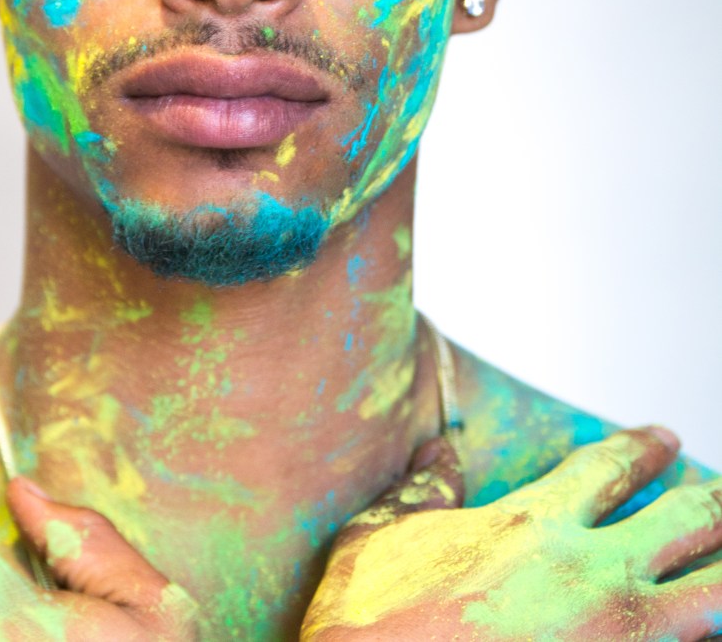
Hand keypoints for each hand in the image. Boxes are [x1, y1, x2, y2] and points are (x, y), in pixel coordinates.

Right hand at [302, 427, 721, 641]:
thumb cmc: (371, 619)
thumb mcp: (379, 535)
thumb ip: (421, 490)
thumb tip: (440, 450)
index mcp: (532, 522)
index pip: (607, 468)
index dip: (641, 448)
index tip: (663, 437)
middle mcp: (589, 571)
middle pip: (684, 519)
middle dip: (711, 499)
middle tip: (721, 491)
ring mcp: (617, 636)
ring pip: (712, 595)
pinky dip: (704, 634)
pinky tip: (706, 629)